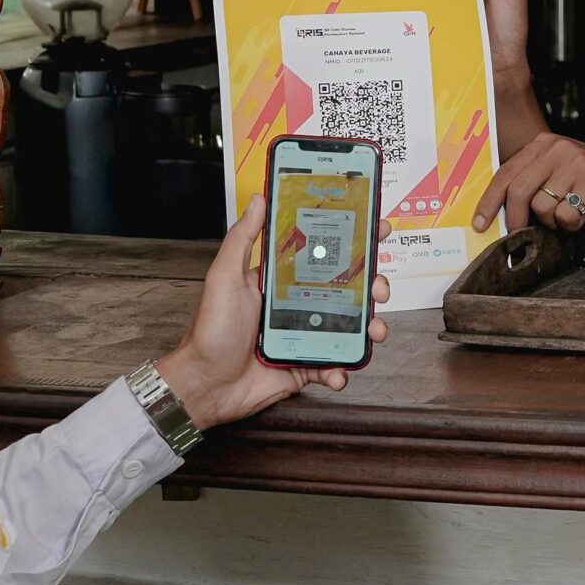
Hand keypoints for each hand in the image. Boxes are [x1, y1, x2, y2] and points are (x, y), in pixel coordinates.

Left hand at [155, 198, 391, 428]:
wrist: (205, 385)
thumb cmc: (210, 330)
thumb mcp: (224, 277)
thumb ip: (243, 238)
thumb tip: (259, 199)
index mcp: (282, 280)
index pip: (323, 254)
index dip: (353, 242)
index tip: (377, 230)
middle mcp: (297, 304)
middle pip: (346, 290)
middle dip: (372, 288)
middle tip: (380, 290)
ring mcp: (303, 335)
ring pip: (348, 327)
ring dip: (368, 328)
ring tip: (374, 332)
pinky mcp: (304, 366)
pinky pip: (333, 364)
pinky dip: (342, 369)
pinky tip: (339, 372)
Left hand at [473, 133, 584, 234]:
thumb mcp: (559, 176)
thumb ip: (533, 185)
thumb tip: (500, 213)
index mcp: (544, 145)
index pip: (505, 173)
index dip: (489, 201)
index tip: (480, 222)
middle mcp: (557, 149)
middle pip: (519, 190)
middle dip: (517, 219)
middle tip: (521, 234)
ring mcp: (576, 162)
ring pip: (543, 206)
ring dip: (554, 222)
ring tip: (570, 215)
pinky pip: (567, 214)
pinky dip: (573, 224)